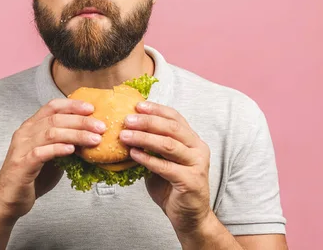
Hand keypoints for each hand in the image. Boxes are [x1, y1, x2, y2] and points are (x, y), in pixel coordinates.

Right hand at [0, 98, 105, 221]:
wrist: (8, 199)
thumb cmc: (32, 177)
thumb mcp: (52, 156)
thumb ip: (65, 144)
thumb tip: (91, 137)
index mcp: (31, 126)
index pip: (52, 106)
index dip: (72, 105)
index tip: (92, 109)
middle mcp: (25, 133)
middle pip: (55, 119)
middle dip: (81, 121)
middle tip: (101, 127)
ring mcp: (22, 148)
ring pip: (51, 133)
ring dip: (75, 135)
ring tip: (94, 139)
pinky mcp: (21, 164)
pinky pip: (41, 152)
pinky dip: (58, 149)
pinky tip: (72, 150)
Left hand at [118, 101, 211, 235]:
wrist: (188, 217)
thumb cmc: (172, 187)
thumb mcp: (162, 161)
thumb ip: (152, 146)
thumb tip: (127, 129)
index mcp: (192, 140)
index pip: (175, 117)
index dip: (156, 109)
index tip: (137, 105)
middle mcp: (198, 148)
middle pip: (172, 128)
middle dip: (147, 122)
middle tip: (127, 120)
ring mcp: (197, 164)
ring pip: (168, 145)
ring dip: (144, 138)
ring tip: (124, 136)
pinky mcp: (191, 181)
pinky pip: (166, 167)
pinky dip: (147, 159)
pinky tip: (133, 154)